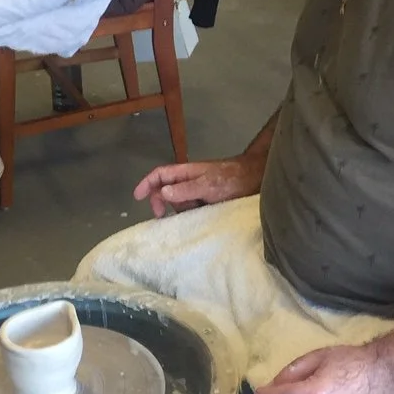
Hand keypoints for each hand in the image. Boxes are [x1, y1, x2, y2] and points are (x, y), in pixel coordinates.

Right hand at [132, 155, 262, 218]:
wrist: (256, 180)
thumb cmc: (231, 179)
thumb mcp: (207, 185)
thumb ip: (185, 189)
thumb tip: (163, 193)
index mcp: (186, 172)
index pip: (160, 175)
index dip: (147, 184)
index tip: (137, 198)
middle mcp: (189, 181)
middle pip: (166, 191)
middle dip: (163, 202)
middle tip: (163, 217)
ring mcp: (198, 192)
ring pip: (179, 203)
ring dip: (181, 211)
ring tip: (194, 215)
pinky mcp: (207, 202)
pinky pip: (192, 210)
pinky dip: (191, 216)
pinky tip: (198, 221)